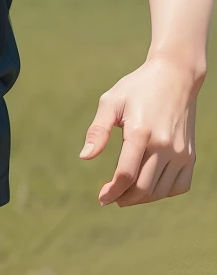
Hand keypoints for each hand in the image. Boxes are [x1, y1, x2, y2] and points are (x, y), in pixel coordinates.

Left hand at [80, 58, 198, 205]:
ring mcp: (180, 151)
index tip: (102, 198)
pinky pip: (180, 186)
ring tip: (127, 194)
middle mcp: (164, 145)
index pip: (125, 175)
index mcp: (141, 132)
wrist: (176, 76)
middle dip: (123, 198)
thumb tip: (84, 157)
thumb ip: (97, 130)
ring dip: (141, 198)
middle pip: (142, 188)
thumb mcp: (111, 102)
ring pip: (160, 191)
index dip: (111, 192)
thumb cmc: (138, 87)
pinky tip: (150, 187)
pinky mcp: (190, 154)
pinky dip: (164, 193)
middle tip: (112, 198)